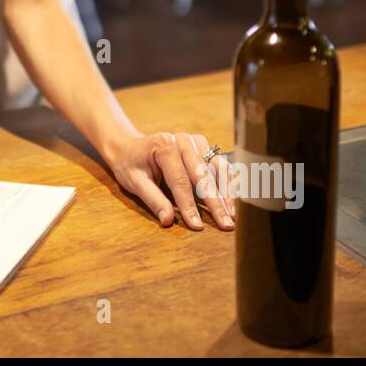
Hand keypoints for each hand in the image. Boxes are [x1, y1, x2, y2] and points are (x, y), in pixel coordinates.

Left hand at [109, 132, 234, 230]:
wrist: (130, 147)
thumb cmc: (131, 165)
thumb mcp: (134, 182)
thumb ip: (153, 200)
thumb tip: (168, 220)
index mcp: (165, 146)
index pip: (181, 181)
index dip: (190, 205)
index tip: (197, 226)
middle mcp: (184, 140)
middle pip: (203, 175)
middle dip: (215, 203)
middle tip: (225, 225)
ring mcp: (197, 141)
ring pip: (217, 169)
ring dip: (227, 194)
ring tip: (233, 216)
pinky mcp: (205, 147)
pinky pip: (221, 165)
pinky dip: (229, 183)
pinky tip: (234, 201)